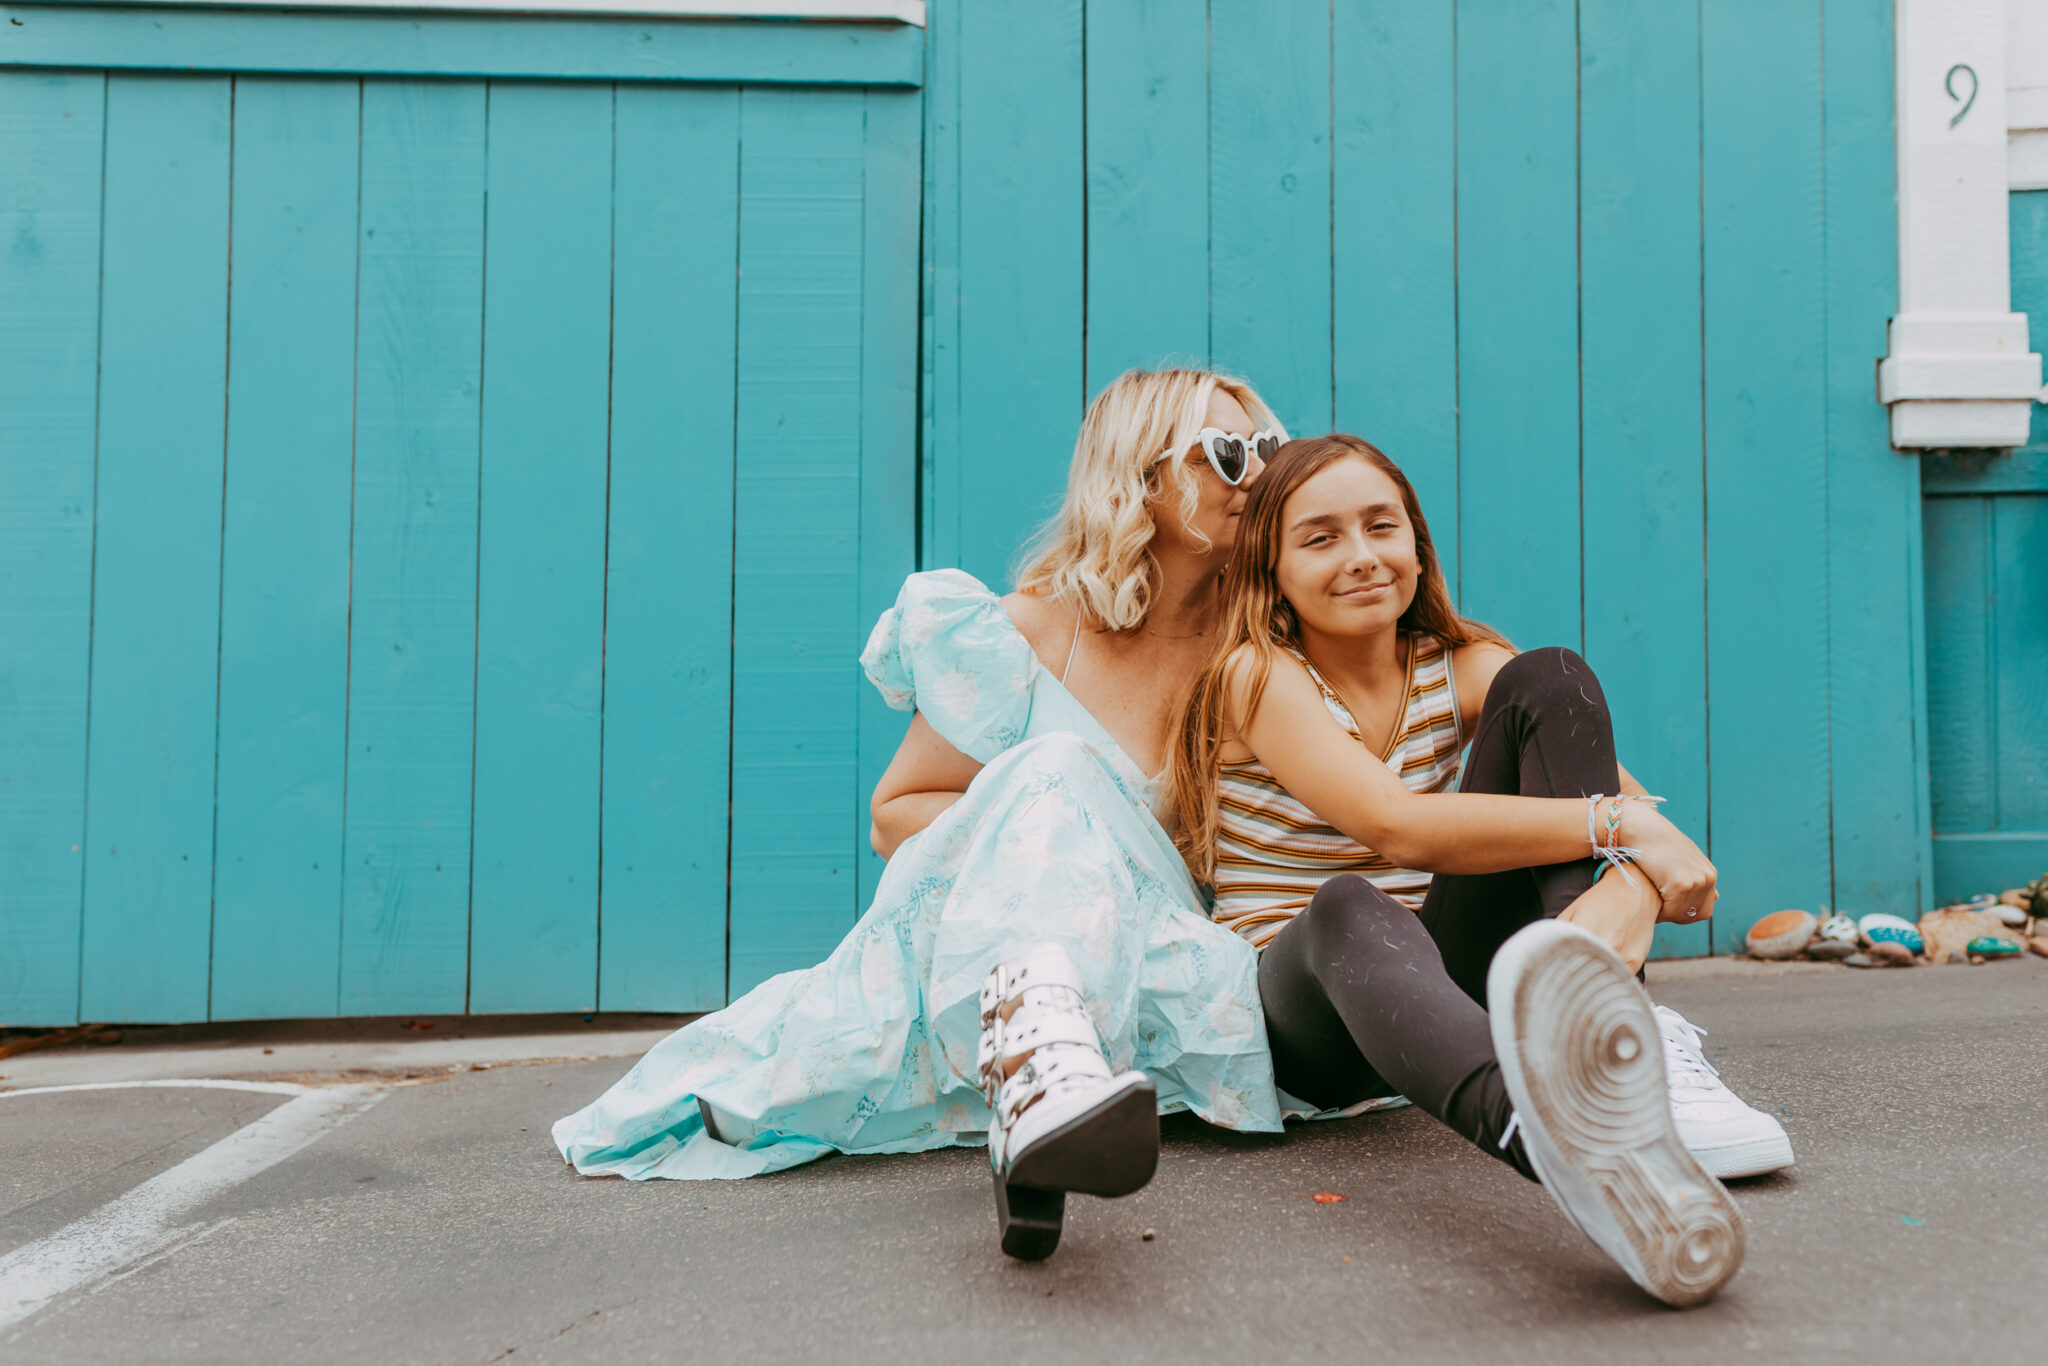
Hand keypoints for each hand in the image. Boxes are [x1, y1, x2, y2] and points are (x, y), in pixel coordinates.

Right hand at [1617, 801, 1717, 925]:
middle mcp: (1707, 878)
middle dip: (1676, 915)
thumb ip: (1697, 876)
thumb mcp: (1683, 859)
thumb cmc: (1655, 843)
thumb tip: (1716, 897)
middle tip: (1657, 907)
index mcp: (1709, 874)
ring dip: (1665, 914)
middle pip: (1695, 915)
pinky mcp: (1680, 884)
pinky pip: (1669, 911)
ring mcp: (1695, 881)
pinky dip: (1657, 911)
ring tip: (1649, 902)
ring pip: (1681, 915)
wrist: (1641, 827)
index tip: (1665, 906)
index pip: (1704, 910)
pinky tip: (1646, 899)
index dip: (1684, 912)